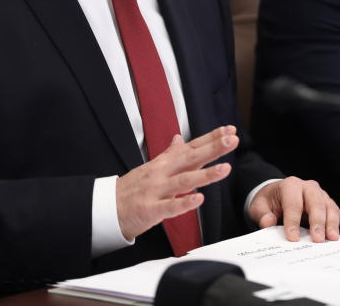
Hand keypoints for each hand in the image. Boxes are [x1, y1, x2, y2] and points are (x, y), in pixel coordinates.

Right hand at [116, 125, 238, 240]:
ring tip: (225, 168)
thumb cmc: (132, 189)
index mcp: (164, 164)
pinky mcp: (151, 209)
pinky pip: (170, 206)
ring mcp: (157, 190)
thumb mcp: (151, 167)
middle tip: (232, 140)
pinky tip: (199, 199)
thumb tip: (179, 139)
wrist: (107, 207)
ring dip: (206, 175)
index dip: (210, 138)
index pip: (191, 147)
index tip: (229, 130)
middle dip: (213, 149)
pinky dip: (184, 202)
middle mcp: (162, 173)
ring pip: (184, 180)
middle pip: (191, 158)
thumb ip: (169, 154)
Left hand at [247, 176, 339, 241]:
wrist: (276, 194)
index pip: (293, 204)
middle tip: (318, 239)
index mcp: (290, 185)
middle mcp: (308, 187)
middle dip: (317, 222)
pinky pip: (339, 212)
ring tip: (333, 239)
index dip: (292, 221)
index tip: (293, 238)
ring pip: (329, 207)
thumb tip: (268, 222)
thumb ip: (262, 214)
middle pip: (316, 203)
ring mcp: (320, 195)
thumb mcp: (259, 206)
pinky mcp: (328, 204)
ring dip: (333, 223)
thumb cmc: (269, 201)